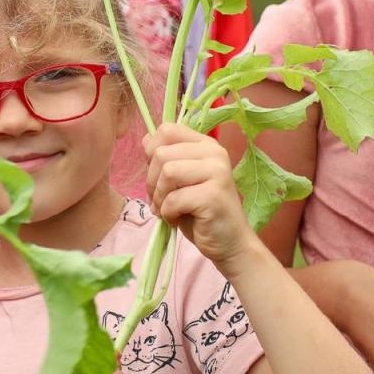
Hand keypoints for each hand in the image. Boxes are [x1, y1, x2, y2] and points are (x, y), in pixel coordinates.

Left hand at [144, 123, 255, 273]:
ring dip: (159, 197)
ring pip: (168, 173)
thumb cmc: (201, 213)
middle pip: (162, 153)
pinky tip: (176, 219)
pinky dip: (167, 213)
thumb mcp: (178, 182)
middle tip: (160, 200)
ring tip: (167, 210)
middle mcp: (214, 153)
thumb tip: (145, 139)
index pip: (167, 130)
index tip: (157, 175)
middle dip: (152, 181)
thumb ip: (165, 160)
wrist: (229, 243)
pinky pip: (174, 198)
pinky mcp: (214, 195)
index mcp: (206, 145)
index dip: (151, 152)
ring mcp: (217, 172)